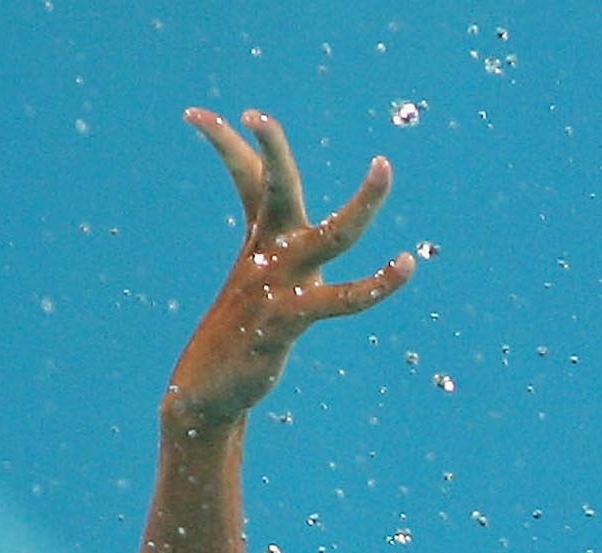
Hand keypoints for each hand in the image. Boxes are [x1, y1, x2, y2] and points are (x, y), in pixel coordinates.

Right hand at [163, 109, 415, 430]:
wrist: (206, 390)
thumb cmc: (240, 333)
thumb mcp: (252, 282)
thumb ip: (265, 247)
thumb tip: (265, 227)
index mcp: (260, 242)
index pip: (246, 179)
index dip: (226, 144)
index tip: (195, 113)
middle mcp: (268, 256)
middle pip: (277, 189)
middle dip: (271, 147)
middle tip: (255, 114)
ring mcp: (278, 286)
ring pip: (333, 234)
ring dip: (364, 202)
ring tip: (383, 164)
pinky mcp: (289, 320)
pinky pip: (343, 300)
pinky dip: (377, 284)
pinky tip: (406, 264)